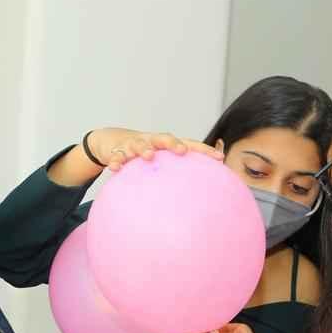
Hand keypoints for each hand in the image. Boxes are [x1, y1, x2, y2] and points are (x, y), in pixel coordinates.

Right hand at [85, 128, 221, 170]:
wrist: (112, 140)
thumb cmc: (145, 153)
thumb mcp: (161, 160)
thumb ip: (178, 172)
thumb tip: (203, 194)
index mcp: (166, 144)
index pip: (189, 144)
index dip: (204, 150)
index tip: (219, 158)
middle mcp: (152, 141)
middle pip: (164, 138)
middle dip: (172, 143)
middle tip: (181, 151)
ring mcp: (133, 144)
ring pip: (139, 144)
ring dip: (143, 149)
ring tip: (148, 156)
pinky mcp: (117, 150)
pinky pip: (115, 157)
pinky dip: (115, 161)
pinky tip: (115, 168)